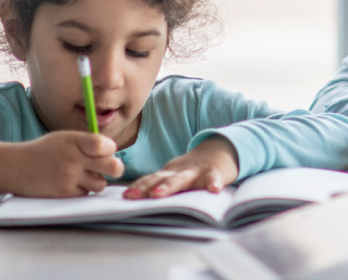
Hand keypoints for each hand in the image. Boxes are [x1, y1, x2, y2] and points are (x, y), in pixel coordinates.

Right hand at [0, 131, 123, 197]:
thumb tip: (112, 153)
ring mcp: (69, 177)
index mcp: (75, 141)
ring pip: (100, 184)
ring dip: (96, 181)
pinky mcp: (64, 193)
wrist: (15, 166)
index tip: (106, 152)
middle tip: (112, 169)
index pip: (105, 145)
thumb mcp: (64, 139)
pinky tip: (69, 183)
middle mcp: (74, 159)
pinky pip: (85, 193)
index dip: (110, 150)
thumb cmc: (44, 151)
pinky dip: (81, 190)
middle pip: (113, 167)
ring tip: (83, 175)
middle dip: (116, 168)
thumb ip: (87, 143)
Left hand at [124, 137, 239, 198]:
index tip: (125, 196)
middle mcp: (180, 171)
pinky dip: (213, 183)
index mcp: (170, 173)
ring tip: (157, 194)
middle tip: (132, 196)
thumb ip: (160, 182)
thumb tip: (134, 197)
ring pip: (181, 179)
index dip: (139, 186)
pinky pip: (214, 178)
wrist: (222, 149)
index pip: (151, 178)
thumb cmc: (195, 169)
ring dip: (168, 186)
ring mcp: (197, 171)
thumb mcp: (176, 173)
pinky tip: (213, 190)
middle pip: (161, 179)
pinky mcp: (215, 172)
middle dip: (146, 187)